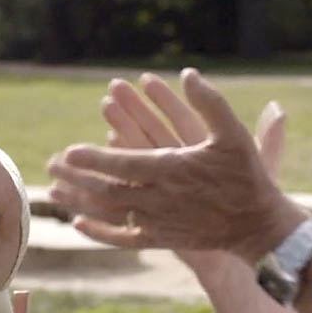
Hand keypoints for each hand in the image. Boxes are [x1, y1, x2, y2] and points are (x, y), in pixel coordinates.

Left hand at [47, 68, 303, 265]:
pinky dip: (100, 233)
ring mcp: (159, 222)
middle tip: (53, 165)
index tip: (71, 150)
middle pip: (108, 188)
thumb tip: (187, 73)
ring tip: (54, 190)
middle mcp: (160, 198)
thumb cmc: (247, 176)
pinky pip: (123, 238)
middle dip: (78, 177)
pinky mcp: (162, 239)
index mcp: (173, 170)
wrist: (258, 226)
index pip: (123, 163)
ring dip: (80, 201)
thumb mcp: (234, 134)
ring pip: (110, 212)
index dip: (95, 158)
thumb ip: (211, 103)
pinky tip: (79, 224)